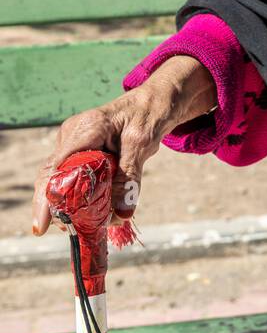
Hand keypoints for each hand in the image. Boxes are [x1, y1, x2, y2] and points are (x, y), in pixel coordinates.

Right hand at [32, 56, 216, 235]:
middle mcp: (72, 136)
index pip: (57, 167)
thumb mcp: (142, 144)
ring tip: (84, 226)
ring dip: (70, 204)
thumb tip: (121, 214)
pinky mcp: (80, 152)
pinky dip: (80, 196)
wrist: (156, 101)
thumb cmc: (149, 115)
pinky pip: (73, 177)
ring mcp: (73, 144)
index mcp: (85, 129)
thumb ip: (129, 178)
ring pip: (61, 180)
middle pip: (53, 176)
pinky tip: (90, 213)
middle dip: (56, 206)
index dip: (48, 197)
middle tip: (67, 231)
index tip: (45, 224)